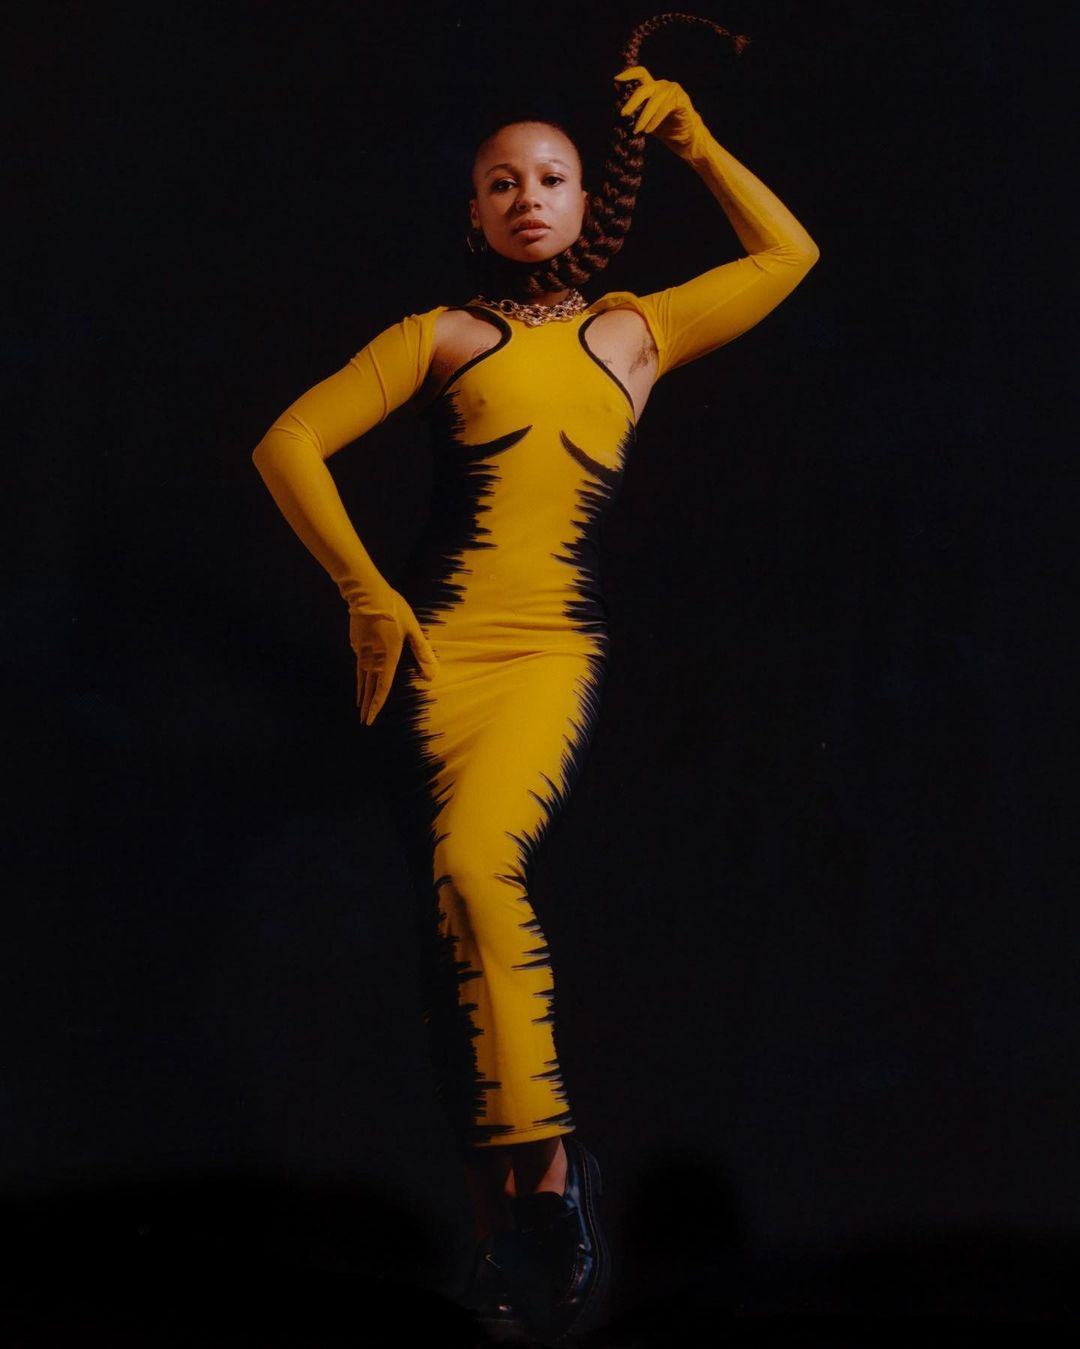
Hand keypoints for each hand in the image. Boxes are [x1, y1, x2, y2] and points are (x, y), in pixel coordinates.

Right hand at [349, 589, 437, 725]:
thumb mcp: (413, 629)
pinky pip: (359, 663)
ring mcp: (361, 652)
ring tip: (359, 705)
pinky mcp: (355, 644)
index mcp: (388, 657)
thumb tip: (432, 676)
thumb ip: (422, 652)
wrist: (366, 594)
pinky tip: (361, 674)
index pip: (382, 687)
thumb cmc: (394, 610)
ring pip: (361, 677)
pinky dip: (360, 673)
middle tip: (364, 721)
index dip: (377, 704)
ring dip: (361, 692)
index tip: (370, 718)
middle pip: (369, 687)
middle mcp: (373, 658)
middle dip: (367, 705)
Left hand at [614, 65, 704, 156]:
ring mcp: (673, 91)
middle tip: (623, 114)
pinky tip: (649, 130)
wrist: (687, 138)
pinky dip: (655, 120)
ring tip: (637, 130)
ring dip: (643, 117)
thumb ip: (636, 112)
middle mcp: (662, 86)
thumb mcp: (647, 120)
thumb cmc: (667, 129)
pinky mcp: (681, 100)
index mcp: (654, 88)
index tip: (616, 79)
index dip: (628, 74)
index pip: (641, 74)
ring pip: (653, 102)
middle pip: (644, 89)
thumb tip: (619, 109)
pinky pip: (664, 109)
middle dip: (632, 102)